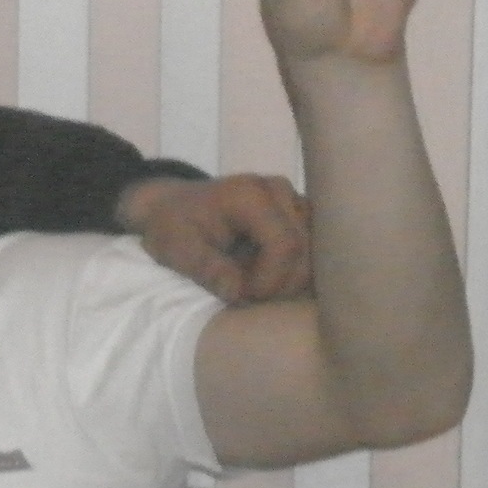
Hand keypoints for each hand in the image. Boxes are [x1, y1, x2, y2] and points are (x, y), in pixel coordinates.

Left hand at [119, 172, 311, 303]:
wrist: (172, 207)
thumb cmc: (172, 226)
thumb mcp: (175, 248)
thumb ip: (206, 268)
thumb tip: (238, 294)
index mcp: (249, 195)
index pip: (284, 244)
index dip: (271, 279)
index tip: (244, 296)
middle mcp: (279, 191)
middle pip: (305, 250)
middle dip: (279, 283)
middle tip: (246, 295)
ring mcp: (294, 201)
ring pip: (315, 252)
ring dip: (288, 278)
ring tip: (251, 283)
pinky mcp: (299, 215)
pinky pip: (312, 250)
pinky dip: (292, 271)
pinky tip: (264, 276)